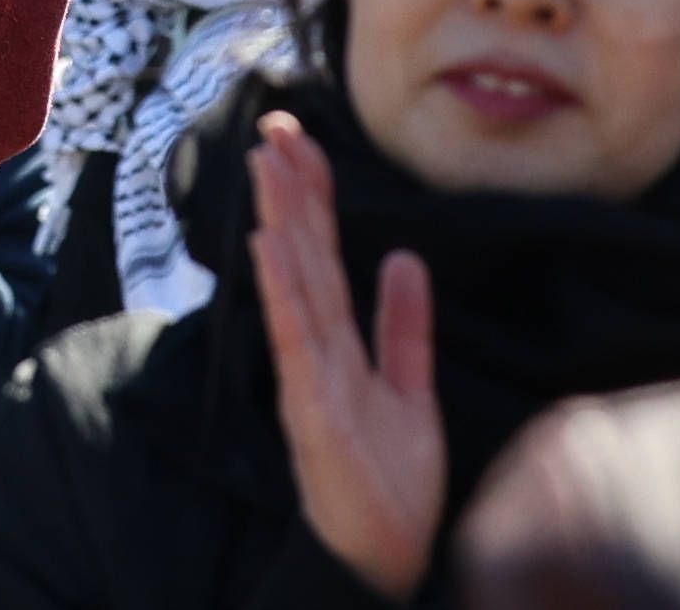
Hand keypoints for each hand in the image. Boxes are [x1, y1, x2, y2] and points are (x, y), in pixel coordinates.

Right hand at [247, 112, 440, 600]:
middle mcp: (315, 349)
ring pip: (293, 283)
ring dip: (280, 220)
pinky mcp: (311, 405)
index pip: (322, 253)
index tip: (300, 138)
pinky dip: (281, 288)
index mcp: (338, 343)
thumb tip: (405, 256)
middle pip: (302, 255)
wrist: (385, 554)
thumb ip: (404, 327)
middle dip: (289, 190)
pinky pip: (296, 336)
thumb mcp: (411, 392)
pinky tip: (272, 244)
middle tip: (274, 126)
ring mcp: (309, 374)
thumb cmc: (390, 482)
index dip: (312, 196)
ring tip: (269, 165)